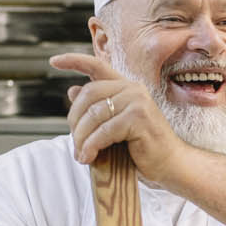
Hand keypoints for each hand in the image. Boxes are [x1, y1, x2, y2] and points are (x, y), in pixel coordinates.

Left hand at [48, 51, 185, 184]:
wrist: (171, 165)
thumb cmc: (144, 148)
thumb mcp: (115, 126)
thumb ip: (96, 108)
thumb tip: (73, 90)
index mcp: (127, 87)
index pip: (97, 66)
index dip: (74, 61)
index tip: (54, 61)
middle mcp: (133, 89)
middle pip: (88, 95)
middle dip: (75, 120)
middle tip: (75, 143)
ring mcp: (137, 101)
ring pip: (94, 115)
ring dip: (82, 138)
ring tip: (81, 154)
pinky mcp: (139, 118)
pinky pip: (104, 131)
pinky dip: (92, 146)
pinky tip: (89, 157)